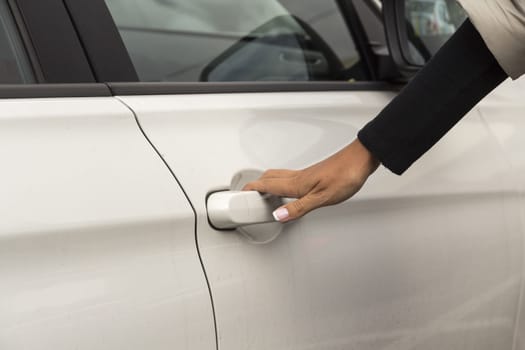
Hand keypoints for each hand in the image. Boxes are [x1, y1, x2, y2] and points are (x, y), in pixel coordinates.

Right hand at [243, 139, 379, 221]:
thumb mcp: (323, 198)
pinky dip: (280, 183)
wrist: (361, 159)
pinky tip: (288, 190)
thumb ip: (299, 208)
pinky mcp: (314, 173)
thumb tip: (279, 215)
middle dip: (255, 185)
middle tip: (247, 195)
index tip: (239, 196)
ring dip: (266, 183)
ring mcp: (306, 174)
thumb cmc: (346, 175)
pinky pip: (289, 177)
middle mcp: (298, 176)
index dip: (251, 190)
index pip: (266, 185)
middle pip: (268, 178)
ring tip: (262, 193)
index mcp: (296, 183)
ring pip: (278, 176)